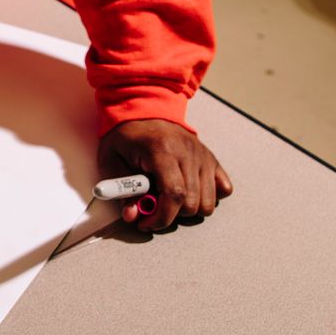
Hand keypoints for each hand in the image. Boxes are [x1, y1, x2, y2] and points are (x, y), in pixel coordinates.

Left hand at [99, 119, 232, 232]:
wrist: (143, 110)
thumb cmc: (126, 136)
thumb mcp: (111, 161)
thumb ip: (122, 191)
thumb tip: (133, 216)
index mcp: (162, 151)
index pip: (174, 194)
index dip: (162, 217)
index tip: (147, 224)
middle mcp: (188, 153)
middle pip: (192, 202)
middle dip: (171, 215)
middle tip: (153, 208)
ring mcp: (202, 156)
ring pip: (208, 201)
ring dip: (188, 209)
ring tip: (170, 199)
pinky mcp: (210, 159)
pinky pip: (224, 188)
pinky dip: (209, 196)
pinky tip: (190, 192)